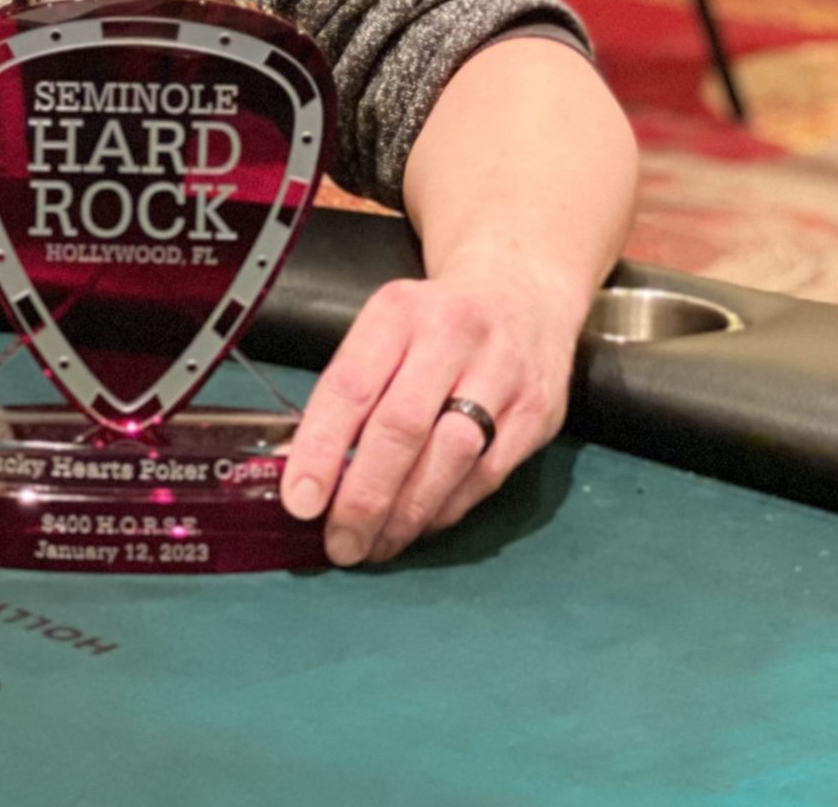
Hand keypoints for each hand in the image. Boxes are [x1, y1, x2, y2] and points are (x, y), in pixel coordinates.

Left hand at [279, 264, 584, 565]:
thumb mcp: (385, 328)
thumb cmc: (435, 321)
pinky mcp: (536, 414)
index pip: (351, 387)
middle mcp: (453, 338)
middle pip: (402, 429)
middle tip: (340, 542)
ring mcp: (502, 376)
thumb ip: (348, 392)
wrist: (523, 292)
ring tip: (374, 545)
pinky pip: (486, 476)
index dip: (322, 449)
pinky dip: (446, 509)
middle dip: (365, 497)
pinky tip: (417, 526)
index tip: (300, 501)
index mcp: (399, 312)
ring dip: (406, 514)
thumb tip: (302, 467)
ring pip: (450, 459)